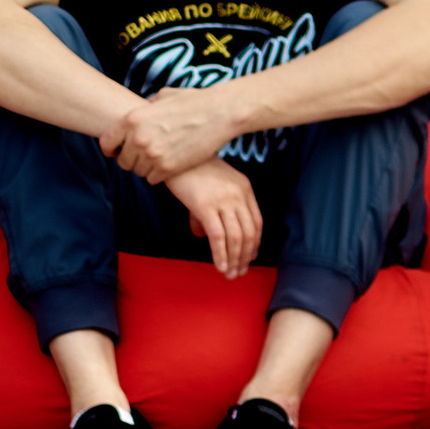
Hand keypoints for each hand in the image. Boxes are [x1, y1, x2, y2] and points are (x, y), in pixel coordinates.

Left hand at [102, 87, 238, 183]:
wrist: (220, 113)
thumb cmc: (194, 101)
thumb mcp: (163, 96)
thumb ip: (146, 107)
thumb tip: (142, 110)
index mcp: (132, 119)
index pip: (106, 143)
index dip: (112, 150)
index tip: (118, 152)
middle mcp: (138, 138)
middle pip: (123, 161)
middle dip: (133, 160)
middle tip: (147, 157)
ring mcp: (152, 154)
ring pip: (138, 172)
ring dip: (147, 169)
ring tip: (161, 160)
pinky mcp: (168, 168)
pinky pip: (153, 179)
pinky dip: (160, 176)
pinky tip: (170, 166)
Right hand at [161, 157, 262, 278]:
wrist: (172, 154)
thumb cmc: (189, 169)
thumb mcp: (212, 185)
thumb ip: (214, 208)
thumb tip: (203, 235)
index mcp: (244, 188)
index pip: (257, 222)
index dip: (255, 243)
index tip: (249, 257)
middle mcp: (238, 195)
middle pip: (249, 233)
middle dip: (246, 257)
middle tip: (239, 272)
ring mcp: (223, 200)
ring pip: (236, 238)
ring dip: (234, 260)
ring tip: (230, 274)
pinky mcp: (205, 206)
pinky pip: (218, 237)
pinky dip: (221, 255)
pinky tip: (219, 266)